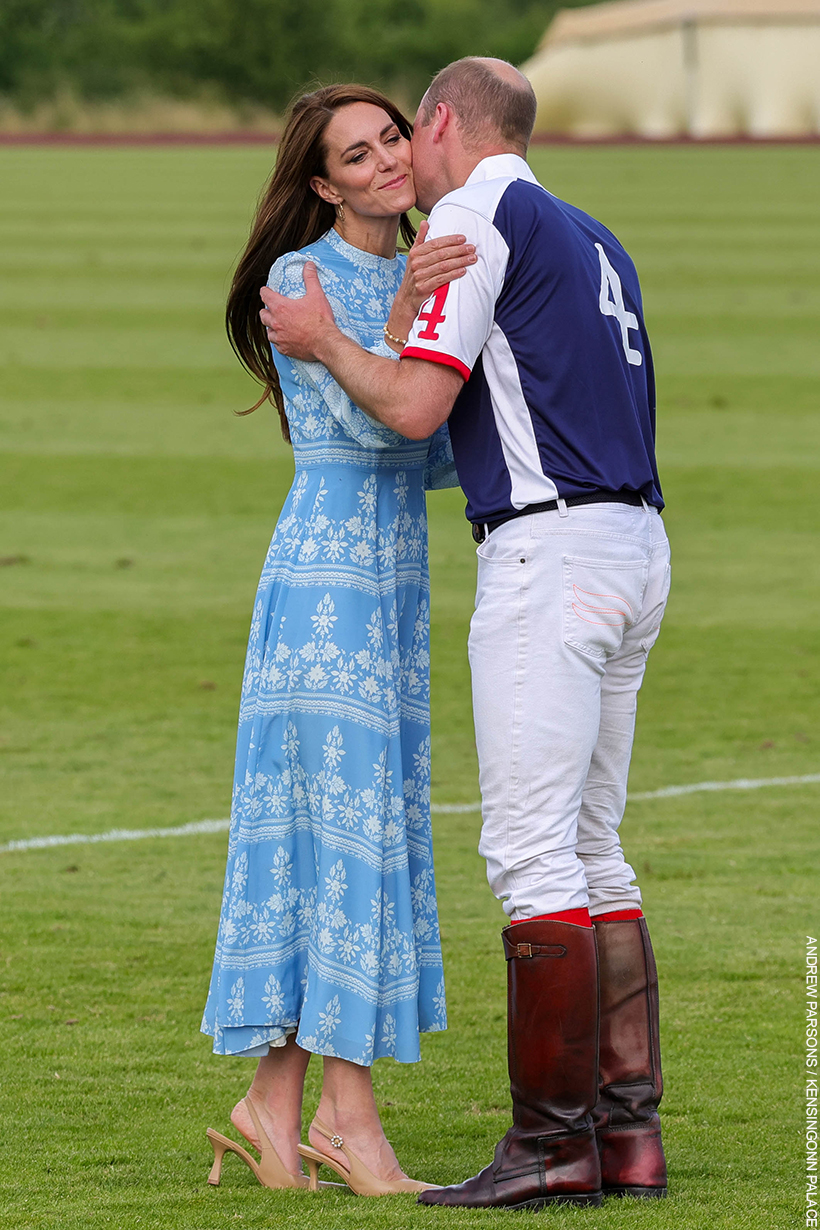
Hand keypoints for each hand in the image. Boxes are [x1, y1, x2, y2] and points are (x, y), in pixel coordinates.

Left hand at [259, 262, 336, 361]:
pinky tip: (283, 338)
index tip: (267, 291)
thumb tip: (309, 265)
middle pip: (263, 314)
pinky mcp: (284, 349)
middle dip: (266, 310)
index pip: (265, 295)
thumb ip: (310, 279)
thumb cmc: (320, 320)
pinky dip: (278, 340)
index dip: (265, 292)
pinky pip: (275, 344)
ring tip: (277, 324)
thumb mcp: (316, 295)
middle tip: (273, 309)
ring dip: (271, 327)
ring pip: (268, 331)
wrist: (325, 343)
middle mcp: (276, 322)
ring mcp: (279, 337)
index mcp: (281, 307)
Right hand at [383, 221, 475, 349]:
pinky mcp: (423, 288)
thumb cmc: (415, 275)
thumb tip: (425, 222)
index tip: (463, 238)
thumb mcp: (414, 256)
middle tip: (472, 248)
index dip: (450, 240)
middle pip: (441, 254)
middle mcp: (416, 263)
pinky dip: (453, 274)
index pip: (435, 243)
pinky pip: (441, 279)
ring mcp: (419, 276)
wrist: (406, 299)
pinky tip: (463, 270)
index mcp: (415, 253)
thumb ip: (420, 239)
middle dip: (458, 250)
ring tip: (472, 259)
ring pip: (443, 266)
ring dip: (459, 261)